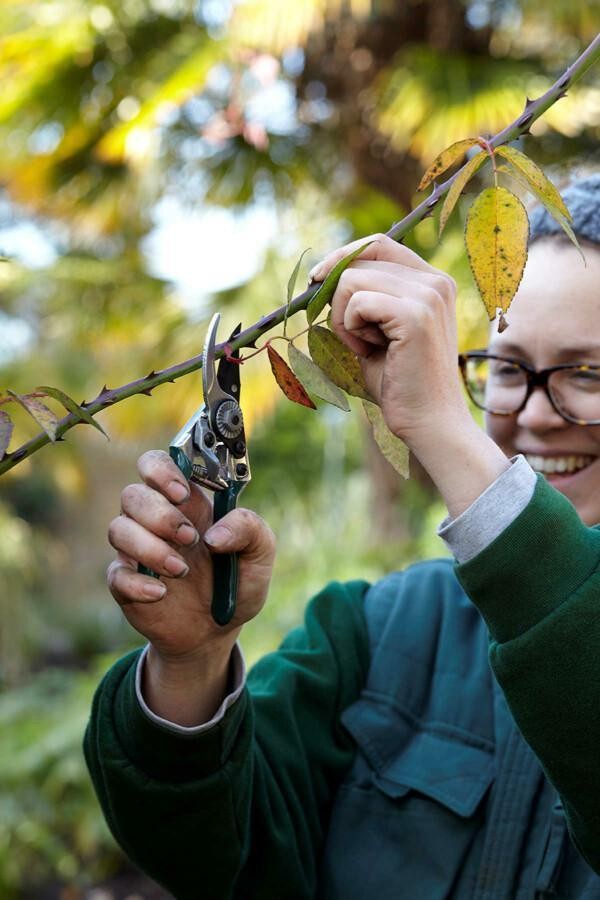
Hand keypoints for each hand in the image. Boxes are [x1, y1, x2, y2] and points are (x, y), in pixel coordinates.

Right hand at [107, 450, 275, 662]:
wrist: (217, 632)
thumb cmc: (236, 583)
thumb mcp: (260, 554)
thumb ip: (250, 529)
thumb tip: (216, 534)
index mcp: (187, 503)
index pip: (156, 464)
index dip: (161, 470)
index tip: (182, 493)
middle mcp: (156, 520)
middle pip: (133, 494)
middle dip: (160, 515)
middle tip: (190, 539)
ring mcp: (137, 551)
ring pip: (118, 529)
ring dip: (149, 548)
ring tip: (180, 571)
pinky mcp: (126, 583)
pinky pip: (116, 574)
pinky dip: (137, 583)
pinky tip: (161, 594)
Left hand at [312, 234, 509, 515]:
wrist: (427, 423)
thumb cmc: (398, 384)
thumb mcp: (375, 332)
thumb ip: (359, 301)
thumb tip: (321, 276)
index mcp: (432, 281)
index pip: (377, 244)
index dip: (341, 257)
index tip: (317, 280)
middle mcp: (435, 281)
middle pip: (359, 260)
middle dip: (338, 297)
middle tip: (352, 336)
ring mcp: (428, 295)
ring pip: (351, 280)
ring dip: (344, 319)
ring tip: (366, 348)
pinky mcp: (415, 315)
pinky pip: (356, 303)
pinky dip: (349, 330)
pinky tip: (369, 353)